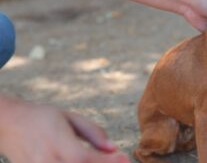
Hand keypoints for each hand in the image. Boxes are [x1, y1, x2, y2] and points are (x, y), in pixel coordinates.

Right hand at [0, 95, 129, 162]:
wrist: (9, 124)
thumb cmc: (43, 118)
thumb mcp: (70, 118)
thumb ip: (93, 132)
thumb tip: (114, 148)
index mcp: (57, 142)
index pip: (84, 159)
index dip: (107, 162)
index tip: (125, 159)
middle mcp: (47, 160)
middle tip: (120, 162)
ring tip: (103, 161)